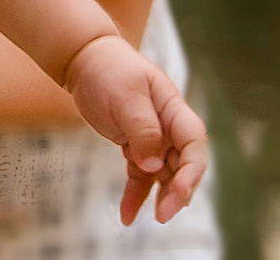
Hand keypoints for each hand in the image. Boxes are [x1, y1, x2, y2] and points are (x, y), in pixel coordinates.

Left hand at [64, 34, 208, 224]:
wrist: (85, 61)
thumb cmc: (110, 69)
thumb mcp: (126, 96)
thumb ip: (142, 129)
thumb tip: (153, 165)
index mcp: (174, 109)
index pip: (194, 144)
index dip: (193, 170)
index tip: (181, 191)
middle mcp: (168, 128)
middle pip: (183, 165)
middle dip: (178, 191)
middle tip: (163, 215)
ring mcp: (153, 140)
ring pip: (164, 176)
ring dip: (160, 197)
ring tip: (151, 218)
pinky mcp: (135, 149)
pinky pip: (140, 177)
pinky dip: (135, 195)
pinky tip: (127, 215)